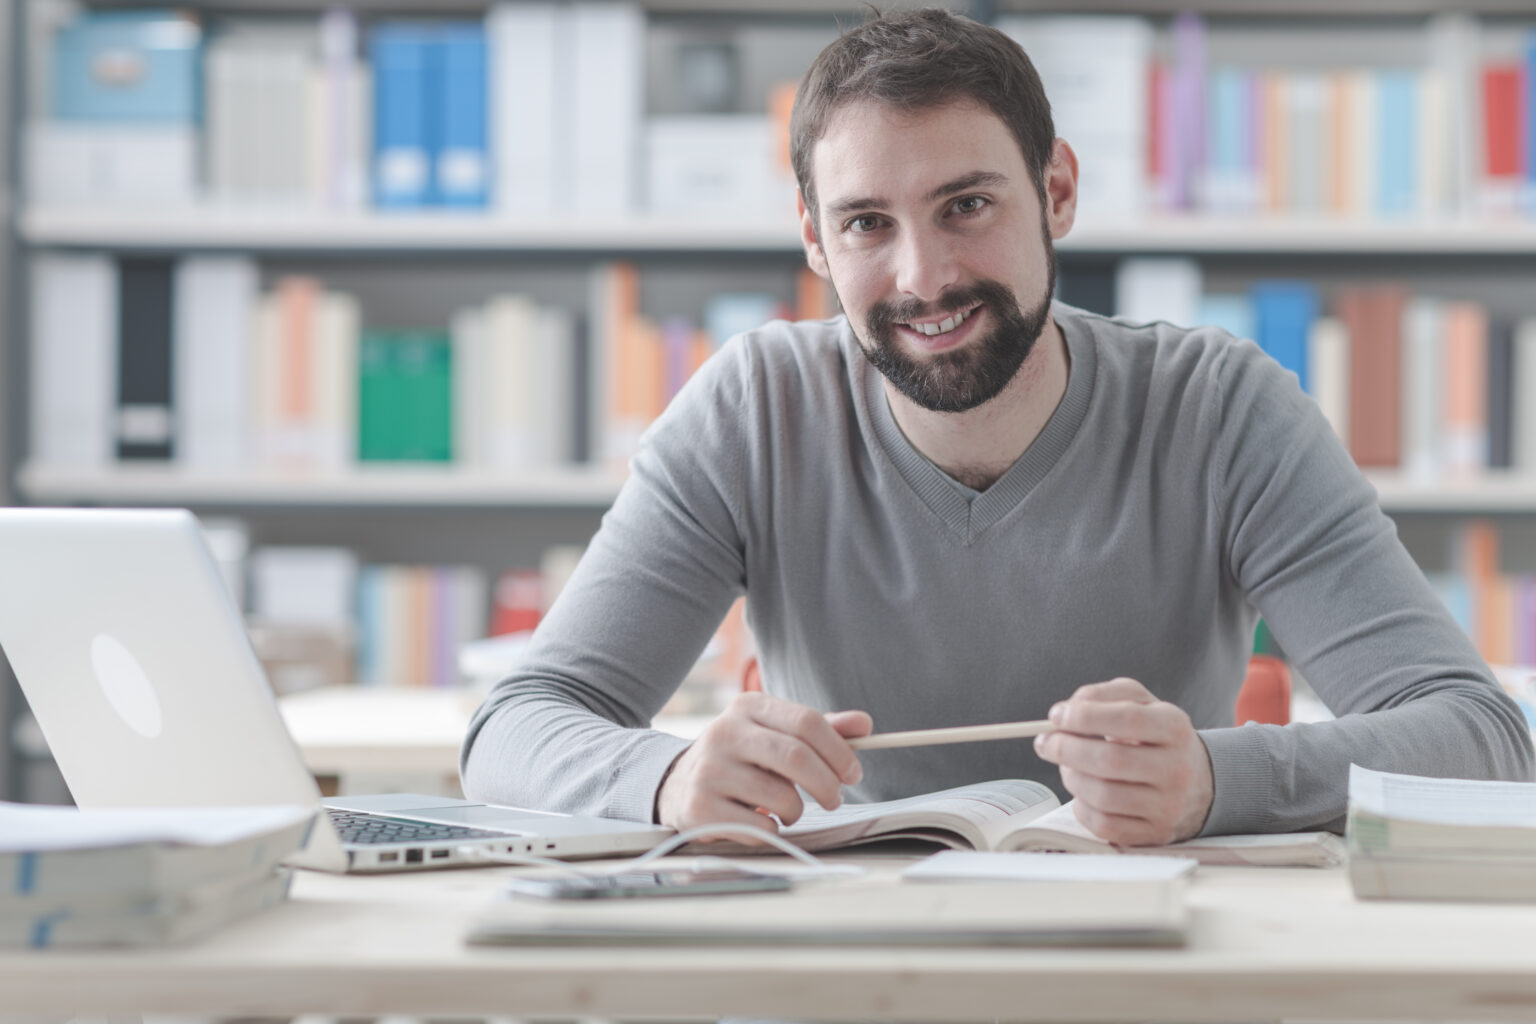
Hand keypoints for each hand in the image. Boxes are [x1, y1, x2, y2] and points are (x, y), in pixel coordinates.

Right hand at [655, 691, 871, 840]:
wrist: (678, 784)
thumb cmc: (742, 759)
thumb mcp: (775, 735)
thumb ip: (820, 730)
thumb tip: (865, 724)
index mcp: (748, 707)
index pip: (806, 721)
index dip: (839, 750)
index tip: (853, 772)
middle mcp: (724, 733)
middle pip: (796, 756)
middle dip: (827, 784)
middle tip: (835, 798)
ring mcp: (709, 771)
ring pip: (780, 797)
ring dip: (796, 811)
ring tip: (788, 809)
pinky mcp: (699, 808)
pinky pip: (759, 827)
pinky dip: (772, 830)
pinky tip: (760, 820)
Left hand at [1032, 677, 1213, 845]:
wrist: (1198, 782)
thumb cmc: (1156, 737)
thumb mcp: (1140, 703)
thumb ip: (1103, 695)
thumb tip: (1066, 711)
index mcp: (1174, 727)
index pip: (1127, 719)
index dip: (1084, 716)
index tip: (1056, 716)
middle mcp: (1176, 768)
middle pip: (1111, 761)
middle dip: (1066, 749)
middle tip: (1046, 742)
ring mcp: (1168, 805)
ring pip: (1104, 796)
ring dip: (1071, 778)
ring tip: (1068, 766)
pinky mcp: (1155, 833)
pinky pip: (1104, 825)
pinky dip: (1082, 807)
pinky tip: (1084, 793)